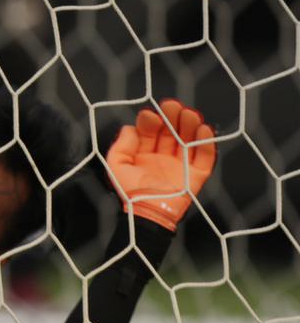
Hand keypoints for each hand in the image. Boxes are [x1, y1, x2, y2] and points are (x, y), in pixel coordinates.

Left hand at [105, 98, 216, 231]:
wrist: (149, 216)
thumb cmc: (131, 194)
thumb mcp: (117, 167)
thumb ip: (121, 146)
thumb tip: (129, 127)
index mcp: (144, 154)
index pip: (150, 131)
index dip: (151, 121)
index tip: (151, 115)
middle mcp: (163, 157)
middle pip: (171, 132)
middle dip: (173, 117)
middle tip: (173, 107)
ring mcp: (181, 165)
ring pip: (188, 140)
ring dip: (190, 125)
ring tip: (189, 115)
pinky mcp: (196, 175)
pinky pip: (204, 157)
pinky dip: (206, 143)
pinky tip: (203, 130)